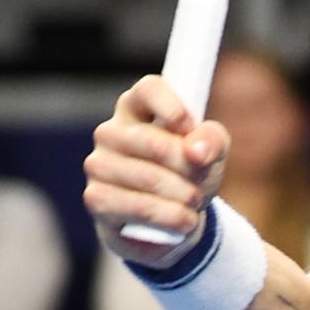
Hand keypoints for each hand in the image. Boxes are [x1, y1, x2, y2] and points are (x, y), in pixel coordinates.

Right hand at [84, 75, 228, 268]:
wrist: (171, 218)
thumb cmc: (188, 171)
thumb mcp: (211, 152)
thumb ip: (212, 140)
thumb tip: (196, 150)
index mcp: (137, 107)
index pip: (148, 89)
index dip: (171, 106)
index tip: (190, 127)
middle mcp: (110, 131)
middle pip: (152, 141)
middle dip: (187, 166)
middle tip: (202, 182)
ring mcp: (99, 165)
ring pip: (146, 177)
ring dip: (182, 194)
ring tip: (195, 202)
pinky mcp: (96, 198)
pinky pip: (136, 207)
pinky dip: (168, 216)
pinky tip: (184, 220)